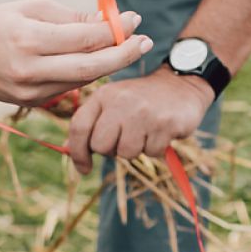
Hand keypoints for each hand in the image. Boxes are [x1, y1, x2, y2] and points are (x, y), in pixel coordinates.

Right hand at [0, 0, 149, 106]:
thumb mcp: (30, 8)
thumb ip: (70, 18)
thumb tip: (107, 21)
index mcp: (29, 38)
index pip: (84, 37)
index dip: (115, 29)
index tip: (134, 18)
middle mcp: (30, 68)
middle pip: (91, 67)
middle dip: (124, 54)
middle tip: (145, 41)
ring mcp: (30, 90)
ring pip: (83, 79)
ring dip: (108, 64)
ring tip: (125, 47)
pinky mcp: (30, 102)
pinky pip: (68, 87)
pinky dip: (85, 74)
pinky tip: (95, 60)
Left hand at [61, 66, 212, 175]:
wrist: (181, 83)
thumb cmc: (141, 99)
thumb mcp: (113, 103)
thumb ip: (92, 123)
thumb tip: (69, 149)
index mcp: (103, 95)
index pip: (79, 127)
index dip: (77, 153)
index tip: (84, 168)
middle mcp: (120, 101)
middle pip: (100, 145)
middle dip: (112, 150)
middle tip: (125, 139)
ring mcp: (143, 112)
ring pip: (126, 153)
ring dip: (136, 149)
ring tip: (145, 132)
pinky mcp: (165, 123)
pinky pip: (152, 152)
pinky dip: (156, 148)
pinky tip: (161, 131)